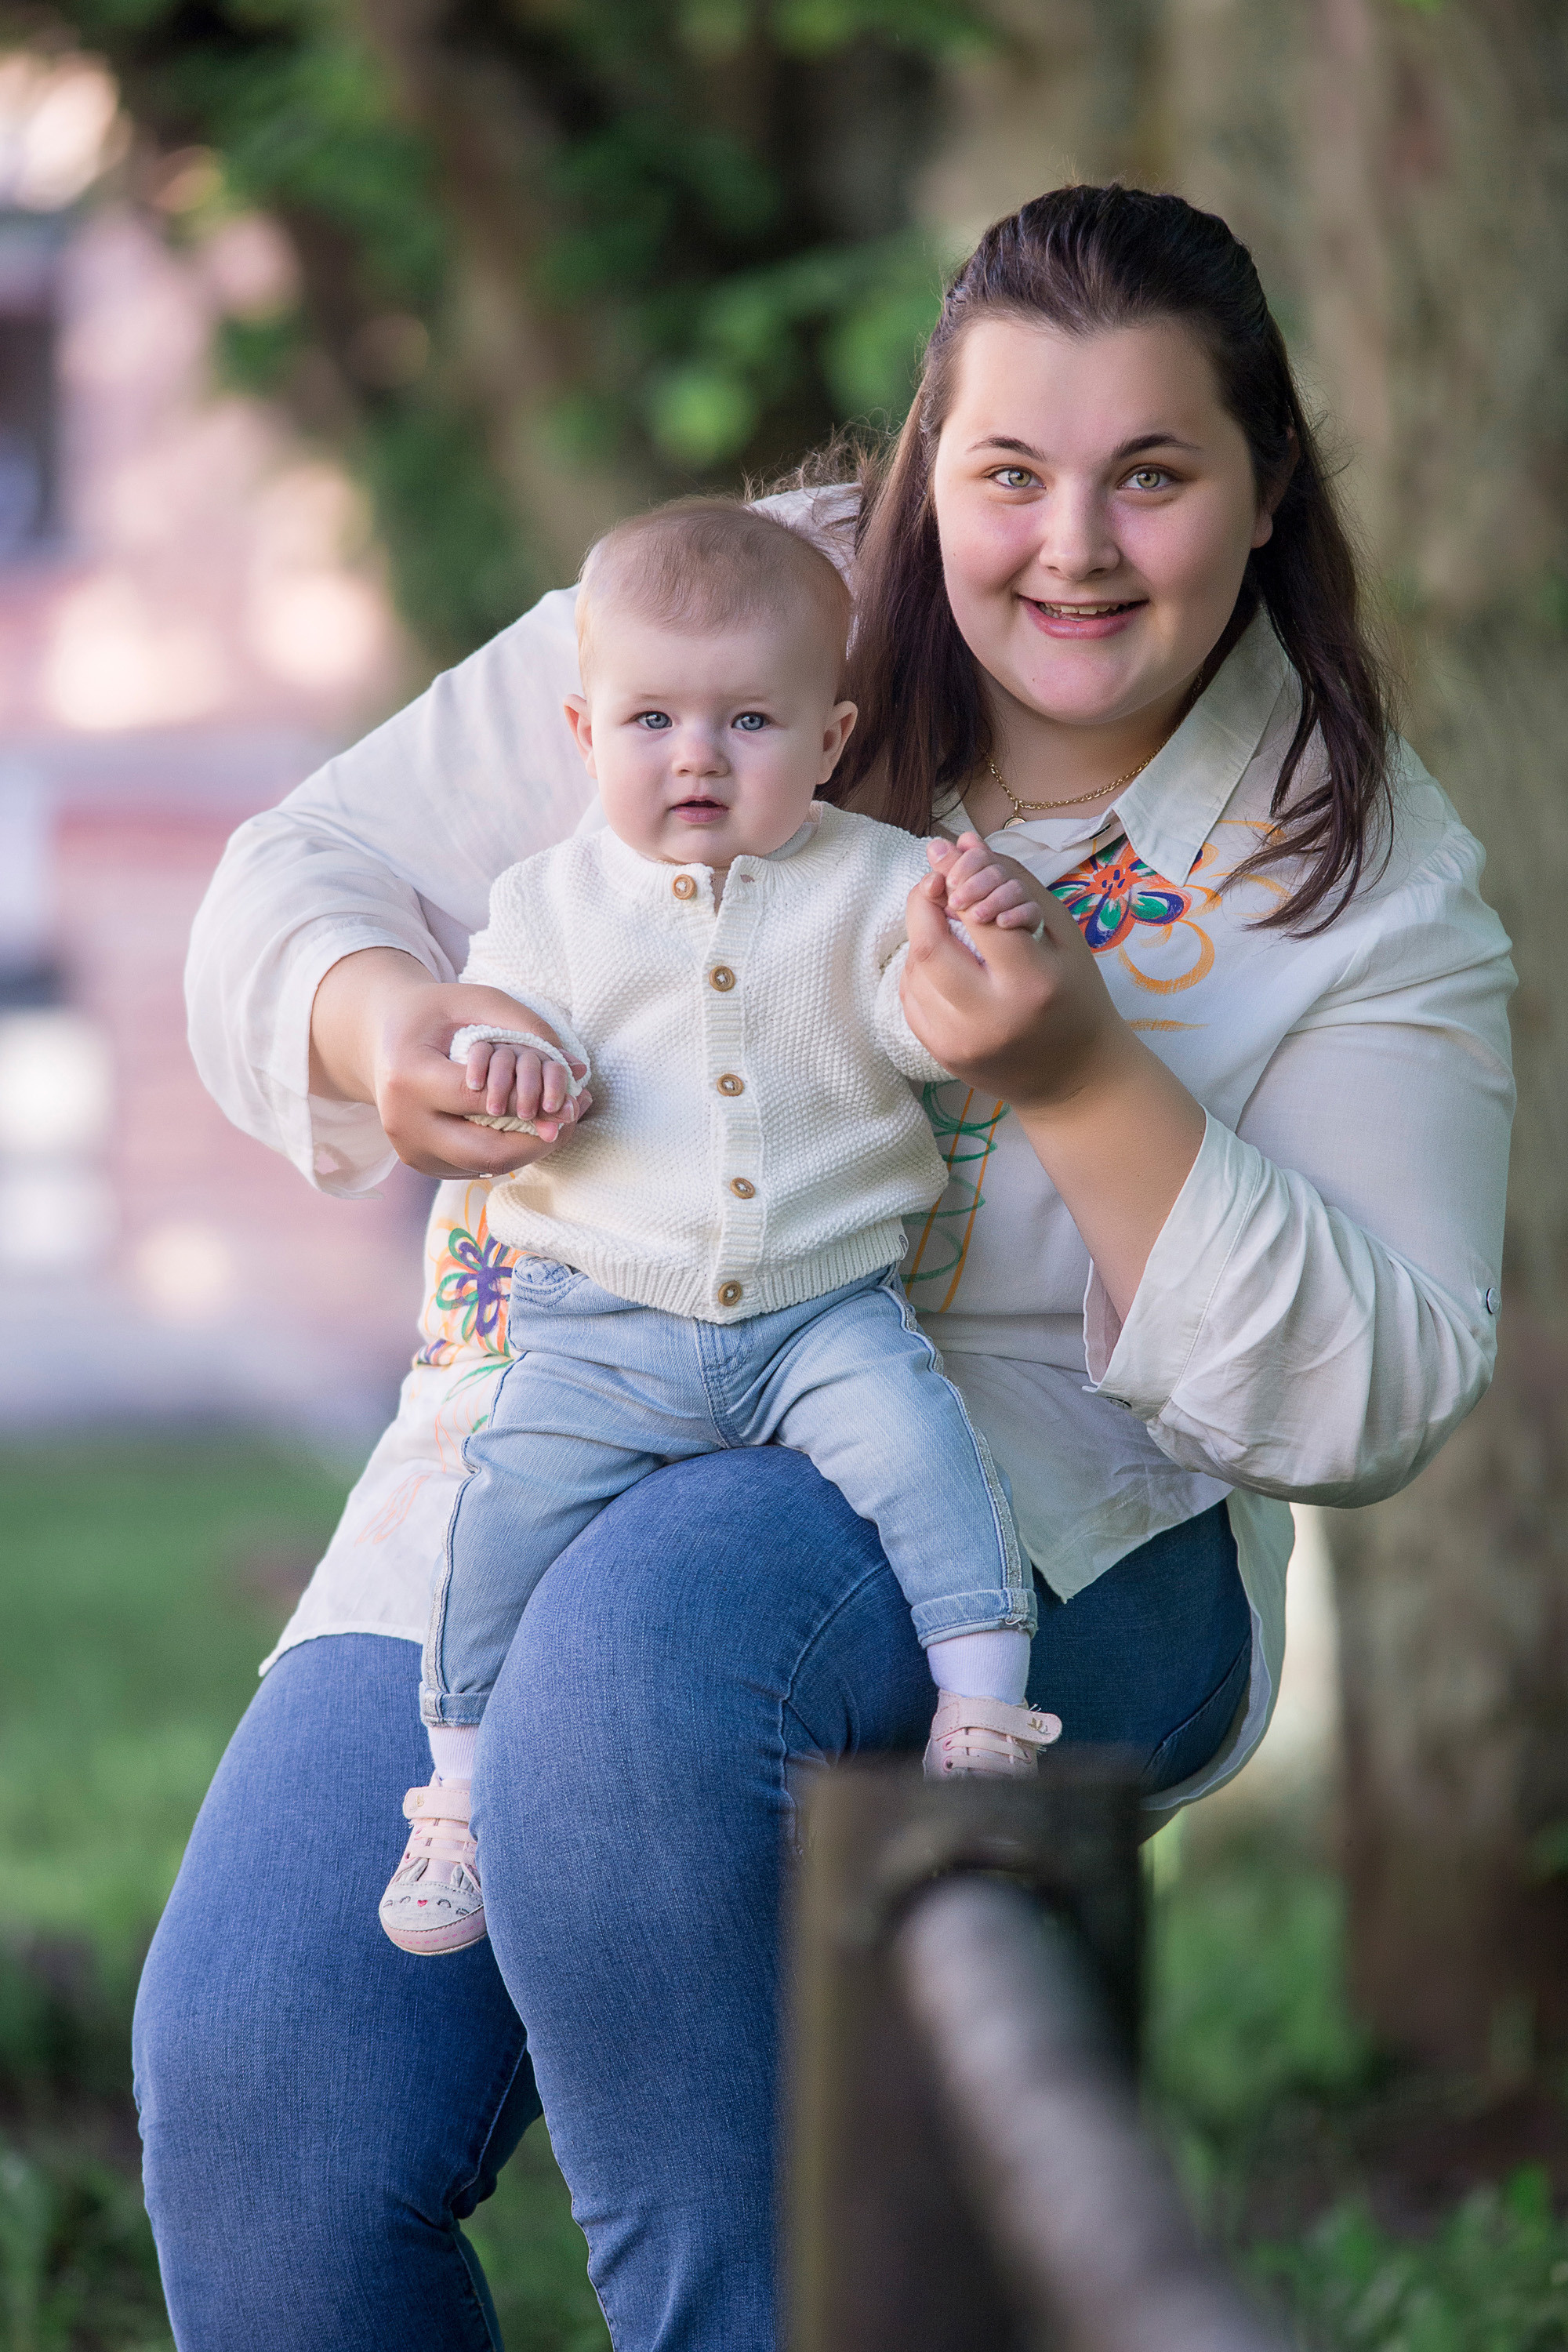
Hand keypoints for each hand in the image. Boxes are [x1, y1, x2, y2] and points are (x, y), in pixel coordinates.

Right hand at [310, 949, 590, 1179]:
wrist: (380, 1037)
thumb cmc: (434, 1014)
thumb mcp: (477, 1000)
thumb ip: (528, 1029)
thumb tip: (579, 1072)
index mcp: (407, 1077)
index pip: (480, 1100)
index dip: (532, 1102)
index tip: (573, 1098)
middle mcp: (402, 1123)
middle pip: (485, 1151)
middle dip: (539, 1140)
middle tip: (573, 1118)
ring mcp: (410, 1150)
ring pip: (485, 1167)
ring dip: (530, 1148)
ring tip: (561, 1119)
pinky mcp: (421, 1163)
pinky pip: (476, 1167)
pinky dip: (510, 1150)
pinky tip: (531, 1125)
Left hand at [900, 846, 1204, 1318]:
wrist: (1076, 1080)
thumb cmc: (1076, 997)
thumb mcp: (1061, 935)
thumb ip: (1013, 884)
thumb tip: (962, 842)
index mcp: (1031, 982)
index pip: (977, 915)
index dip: (956, 873)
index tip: (945, 849)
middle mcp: (989, 1017)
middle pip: (930, 944)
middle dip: (925, 900)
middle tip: (937, 880)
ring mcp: (959, 1041)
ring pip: (914, 969)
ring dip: (924, 934)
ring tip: (952, 926)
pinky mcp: (940, 1055)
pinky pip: (910, 997)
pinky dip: (920, 969)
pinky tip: (947, 964)